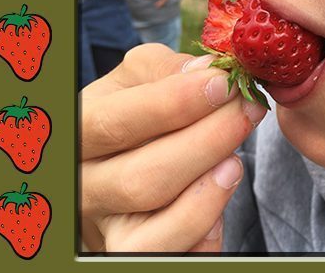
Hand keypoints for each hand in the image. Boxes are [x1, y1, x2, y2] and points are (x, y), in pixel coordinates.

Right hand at [80, 44, 266, 251]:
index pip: (115, 124)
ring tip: (237, 160)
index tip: (222, 85)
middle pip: (141, 181)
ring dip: (208, 194)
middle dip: (206, 143)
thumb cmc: (136, 112)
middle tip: (248, 113)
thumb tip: (205, 73)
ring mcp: (108, 230)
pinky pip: (173, 258)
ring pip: (154, 233)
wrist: (128, 153)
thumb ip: (164, 71)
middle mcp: (84, 188)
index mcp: (77, 134)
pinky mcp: (137, 254)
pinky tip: (224, 193)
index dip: (173, 105)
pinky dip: (205, 235)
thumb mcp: (137, 80)